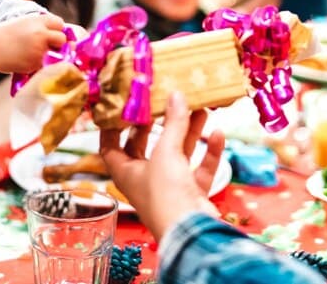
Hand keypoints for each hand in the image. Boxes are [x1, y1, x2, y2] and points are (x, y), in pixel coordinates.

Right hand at [0, 13, 66, 78]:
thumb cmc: (6, 35)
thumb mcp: (25, 23)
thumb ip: (43, 27)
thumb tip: (64, 38)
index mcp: (38, 21)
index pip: (60, 24)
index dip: (56, 30)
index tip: (51, 34)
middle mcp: (41, 34)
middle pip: (62, 39)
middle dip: (58, 43)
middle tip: (48, 46)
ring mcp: (39, 50)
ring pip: (57, 55)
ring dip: (51, 55)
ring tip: (34, 53)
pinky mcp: (35, 64)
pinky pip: (46, 65)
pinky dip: (41, 64)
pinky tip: (28, 60)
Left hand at [99, 91, 224, 240]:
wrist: (191, 232)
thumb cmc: (165, 194)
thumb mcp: (165, 152)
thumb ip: (173, 123)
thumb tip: (176, 95)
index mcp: (125, 171)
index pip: (109, 145)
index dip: (112, 126)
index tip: (121, 106)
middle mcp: (144, 179)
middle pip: (146, 146)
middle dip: (158, 124)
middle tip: (164, 102)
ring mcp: (169, 187)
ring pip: (177, 154)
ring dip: (188, 132)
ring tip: (198, 108)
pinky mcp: (190, 194)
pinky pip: (199, 169)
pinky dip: (208, 152)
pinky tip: (217, 133)